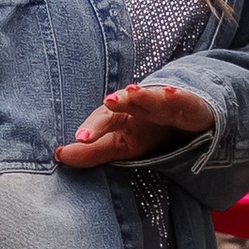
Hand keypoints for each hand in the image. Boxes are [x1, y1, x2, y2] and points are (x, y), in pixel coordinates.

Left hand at [54, 80, 215, 168]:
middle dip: (117, 102)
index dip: (93, 128)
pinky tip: (171, 94)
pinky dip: (177, 96)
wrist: (189, 124)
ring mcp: (164, 104)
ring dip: (143, 94)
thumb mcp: (122, 147)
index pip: (104, 119)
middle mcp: (140, 106)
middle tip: (108, 102)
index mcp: (122, 116)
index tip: (79, 139)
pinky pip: (182, 100)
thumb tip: (58, 156)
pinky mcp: (188, 105)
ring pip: (152, 97)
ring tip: (132, 92)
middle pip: (126, 103)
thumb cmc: (150, 132)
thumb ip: (92, 153)